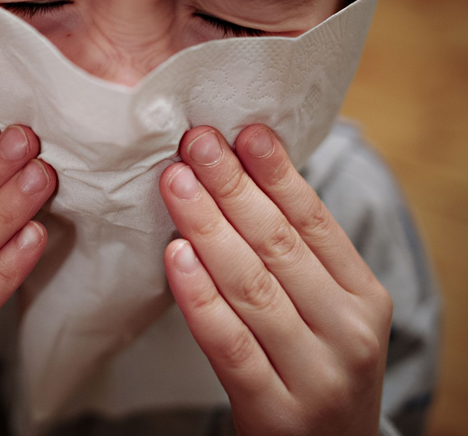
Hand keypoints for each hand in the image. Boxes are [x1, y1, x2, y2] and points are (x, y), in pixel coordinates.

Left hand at [160, 125, 392, 435]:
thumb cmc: (315, 366)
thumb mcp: (327, 311)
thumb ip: (297, 257)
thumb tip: (245, 178)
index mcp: (364, 296)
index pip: (315, 221)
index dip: (277, 173)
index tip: (243, 132)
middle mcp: (349, 331)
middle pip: (279, 245)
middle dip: (232, 187)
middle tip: (195, 142)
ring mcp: (316, 374)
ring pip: (252, 287)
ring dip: (209, 227)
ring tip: (177, 182)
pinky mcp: (276, 410)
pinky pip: (230, 344)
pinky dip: (200, 298)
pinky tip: (176, 255)